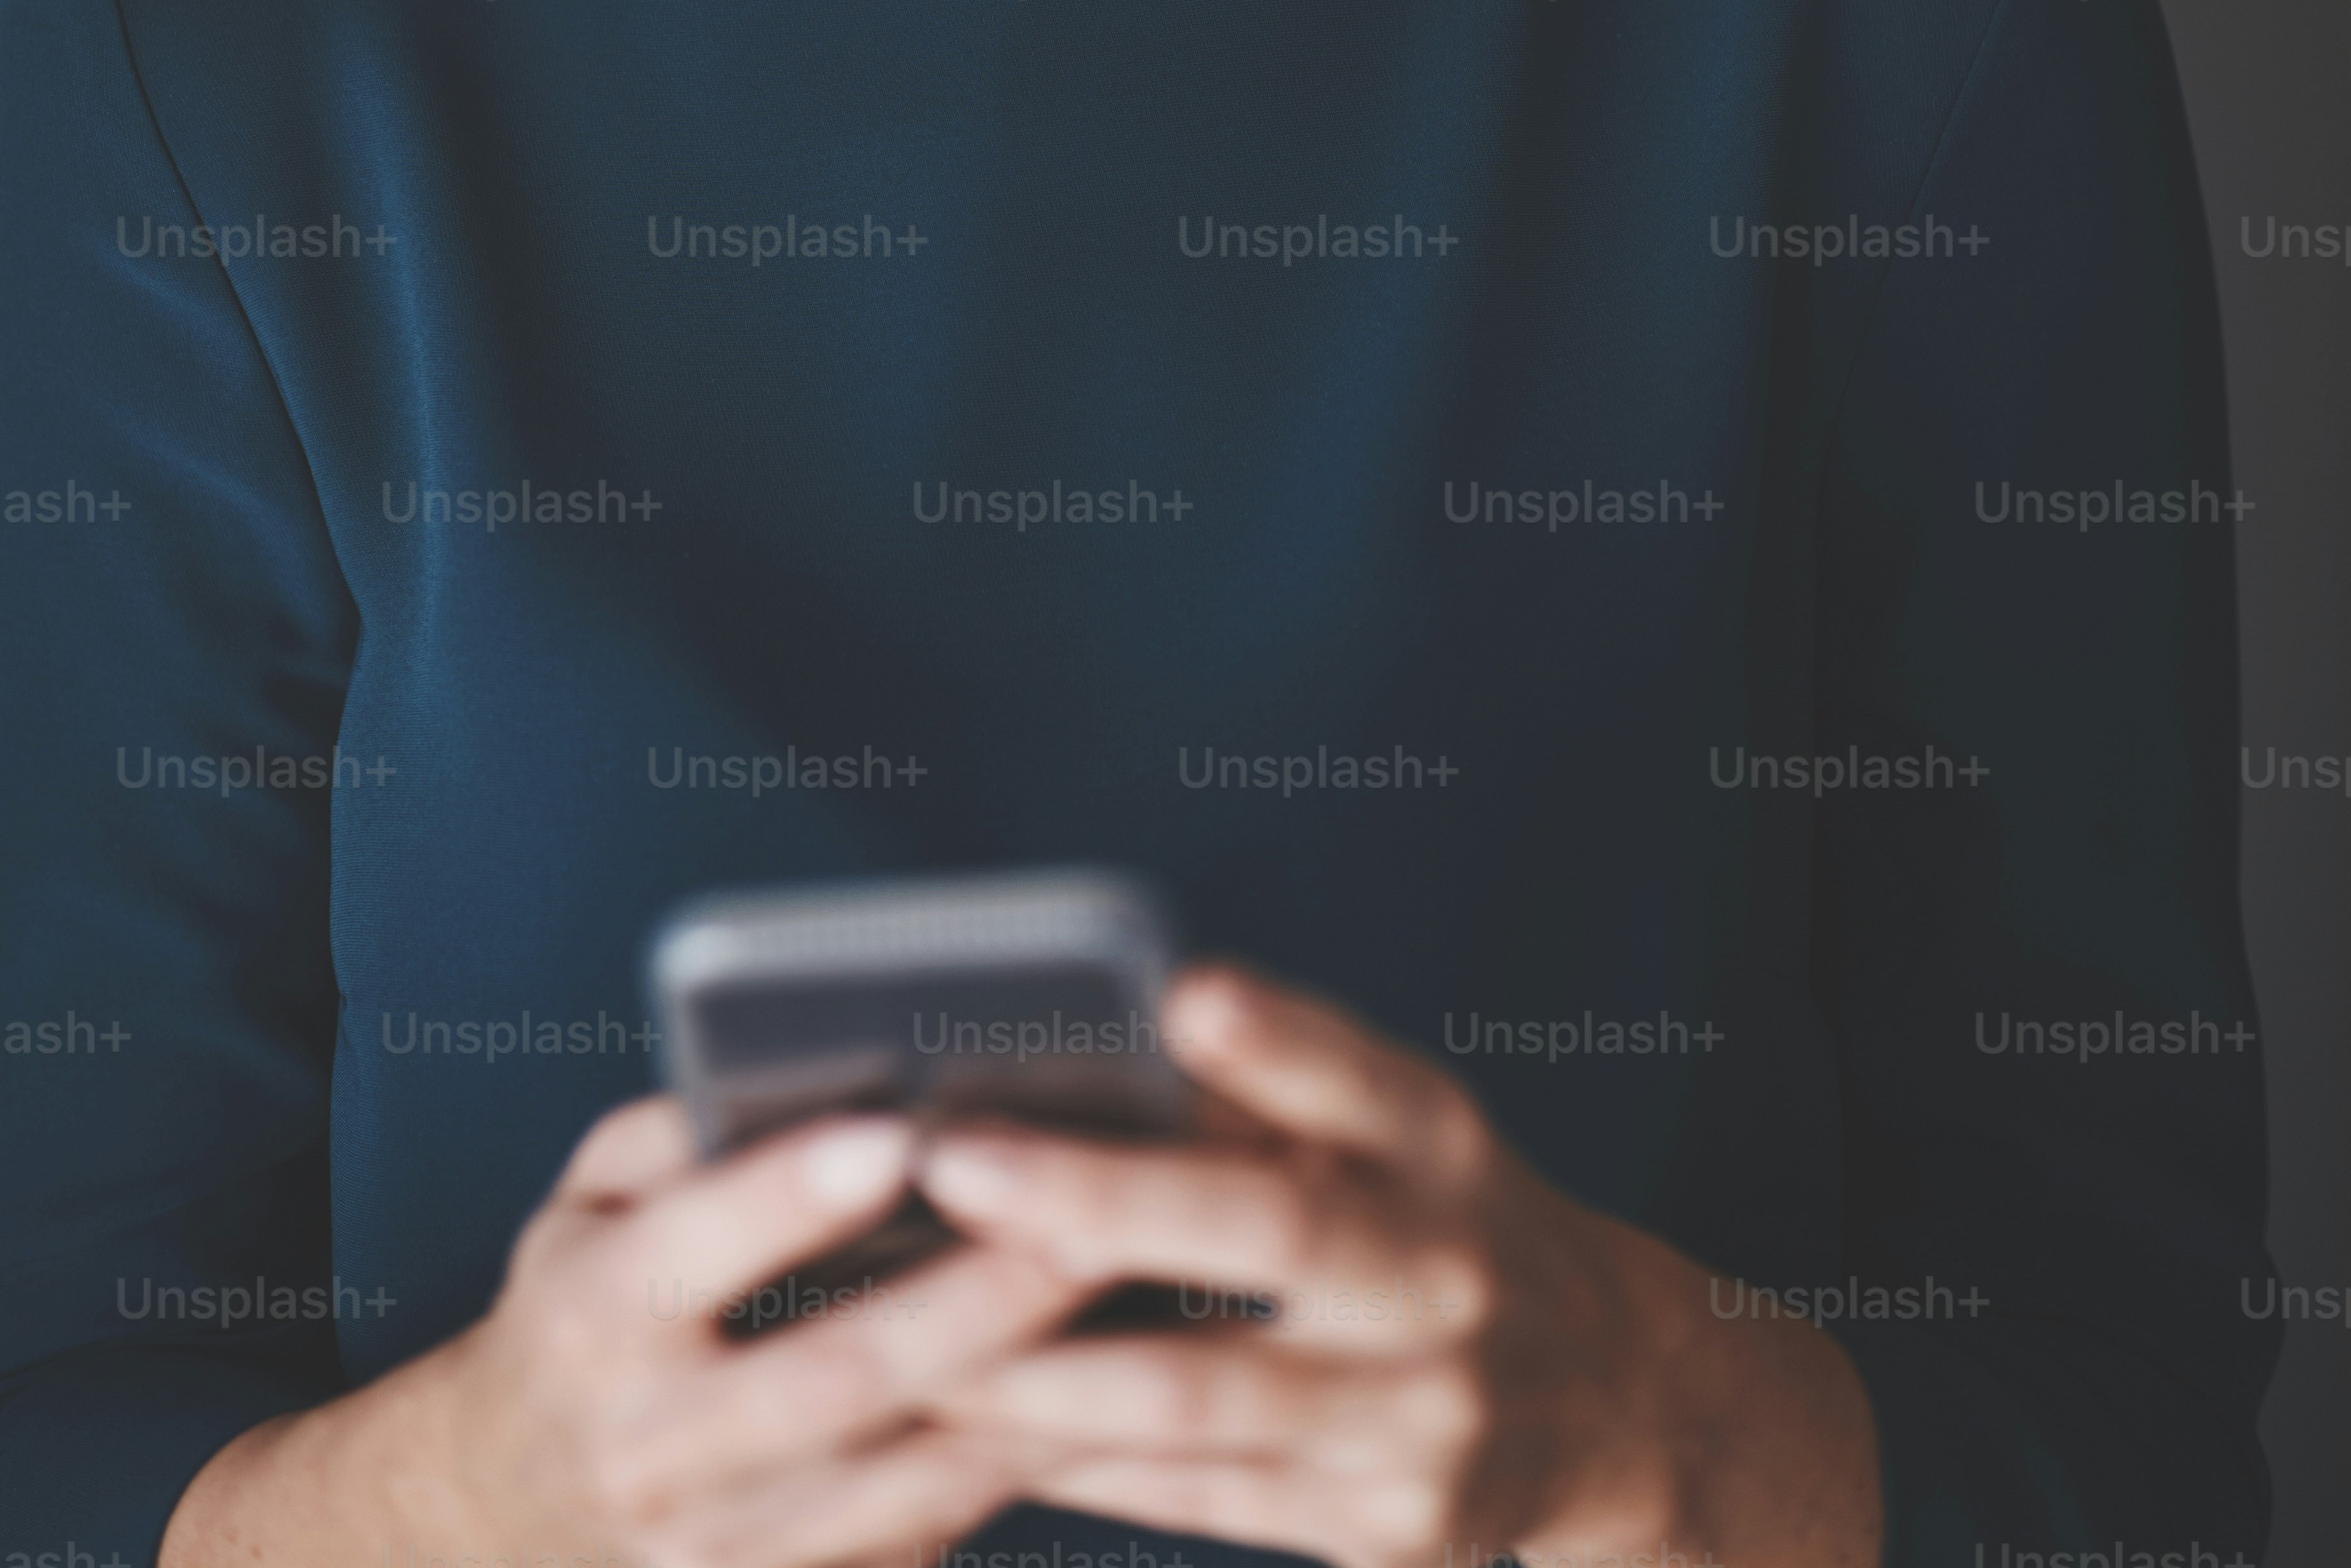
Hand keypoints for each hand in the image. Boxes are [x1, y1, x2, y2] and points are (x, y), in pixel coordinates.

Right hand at [161, 1096, 1092, 1567]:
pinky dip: (1016, 1473)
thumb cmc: (580, 1307)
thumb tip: (795, 1064)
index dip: (793, 1195)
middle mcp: (648, 1447)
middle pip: (830, 1379)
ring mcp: (713, 1553)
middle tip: (1086, 1216)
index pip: (693, 1251)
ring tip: (1134, 1305)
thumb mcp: (580, 1203)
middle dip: (969, 1302)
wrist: (503, 1512)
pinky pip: (919, 1543)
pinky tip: (1109, 1401)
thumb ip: (673, 1133)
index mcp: (589, 1318)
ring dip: (1030, 1399)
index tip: (898, 1132)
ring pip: (899, 1482)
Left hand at [918, 964, 1882, 1567]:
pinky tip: (969, 1431)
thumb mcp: (1401, 1129)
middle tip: (952, 1162)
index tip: (1180, 997)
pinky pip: (1202, 1498)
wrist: (1612, 1400)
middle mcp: (1444, 1273)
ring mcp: (1423, 1414)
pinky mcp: (1392, 1529)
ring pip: (1202, 1397)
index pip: (1359, 1076)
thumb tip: (1094, 1036)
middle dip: (1101, 1200)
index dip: (1275, 1040)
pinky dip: (1078, 1465)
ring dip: (1041, 1368)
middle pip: (1272, 1231)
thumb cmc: (1439, 1220)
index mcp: (1441, 1145)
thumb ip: (1274, 1085)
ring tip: (900, 1332)